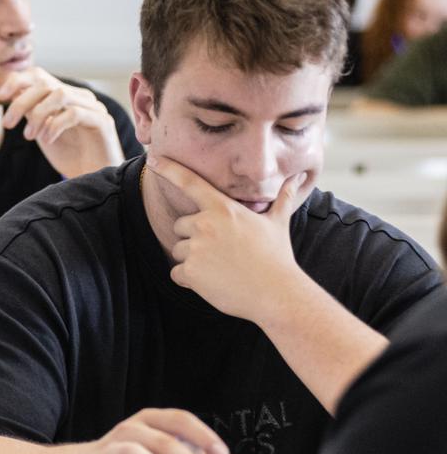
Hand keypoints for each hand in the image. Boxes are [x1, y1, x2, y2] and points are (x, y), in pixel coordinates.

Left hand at [0, 68, 123, 177]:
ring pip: (60, 94)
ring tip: (28, 136)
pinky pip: (75, 113)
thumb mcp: (42, 131)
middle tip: (7, 124)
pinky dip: (55, 125)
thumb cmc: (70, 156)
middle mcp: (79, 97)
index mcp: (65, 96)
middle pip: (46, 83)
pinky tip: (46, 140)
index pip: (40, 76)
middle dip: (21, 102)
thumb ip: (31, 113)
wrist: (93, 178)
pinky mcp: (102, 122)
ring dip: (38, 114)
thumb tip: (10, 94)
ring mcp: (93, 107)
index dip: (17, 80)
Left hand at [147, 156, 308, 321]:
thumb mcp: (277, 223)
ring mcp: (197, 248)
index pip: (190, 183)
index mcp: (223, 209)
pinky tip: (213, 282)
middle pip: (181, 225)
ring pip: (178, 250)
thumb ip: (281, 198)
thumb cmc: (277, 257)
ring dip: (193, 260)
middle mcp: (206, 224)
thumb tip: (298, 176)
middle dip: (195, 238)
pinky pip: (176, 273)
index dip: (170, 169)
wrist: (278, 294)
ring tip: (221, 268)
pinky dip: (189, 280)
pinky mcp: (191, 271)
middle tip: (223, 251)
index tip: (153, 159)